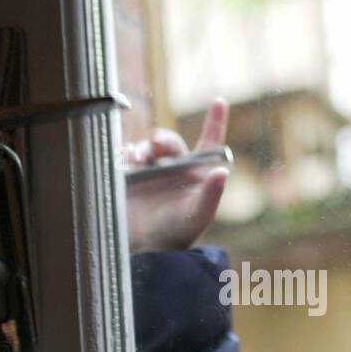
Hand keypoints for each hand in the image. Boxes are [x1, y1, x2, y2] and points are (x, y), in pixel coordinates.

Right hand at [124, 97, 228, 252]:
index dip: (214, 121)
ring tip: (138, 157)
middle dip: (162, 139)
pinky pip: (127, 156)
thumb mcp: (198, 215)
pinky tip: (127, 161)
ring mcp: (151, 171)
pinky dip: (126, 154)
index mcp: (196, 173)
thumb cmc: (177, 234)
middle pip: (169, 142)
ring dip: (142, 147)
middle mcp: (174, 168)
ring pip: (147, 147)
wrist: (144, 249)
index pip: (209, 143)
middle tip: (154, 144)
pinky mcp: (130, 176)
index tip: (219, 102)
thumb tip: (223, 172)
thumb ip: (211, 194)